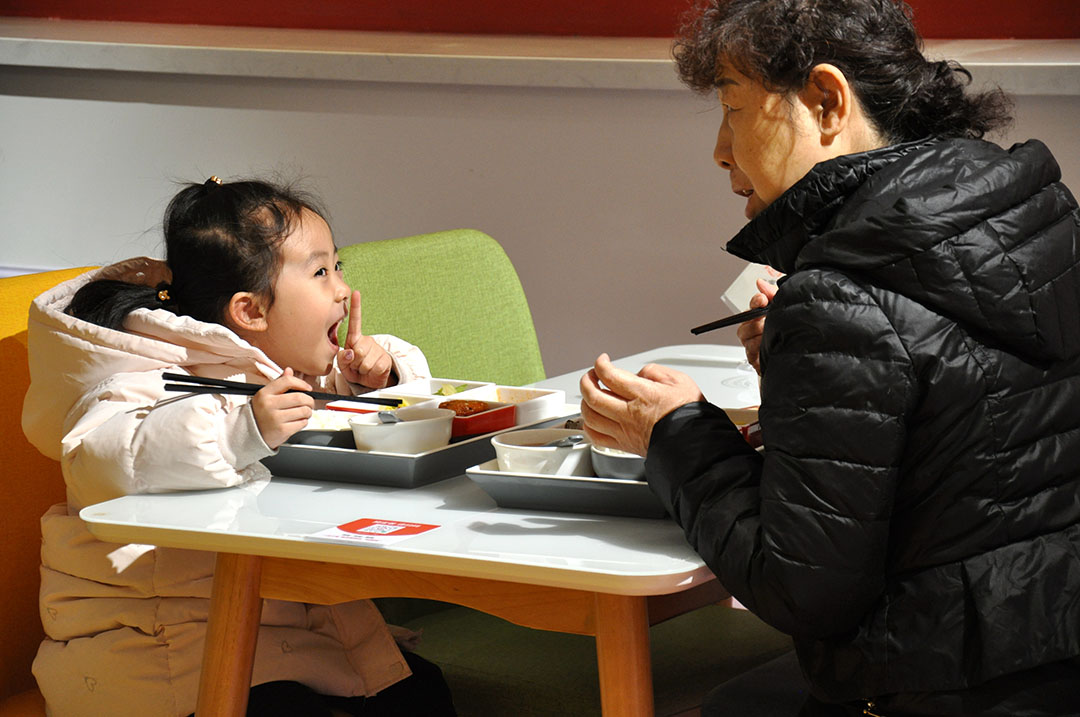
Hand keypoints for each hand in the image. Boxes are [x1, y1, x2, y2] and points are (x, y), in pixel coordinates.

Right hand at [251, 367, 314, 448]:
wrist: (249, 434)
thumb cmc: (261, 414)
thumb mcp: (266, 396)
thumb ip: (279, 383)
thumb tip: (289, 370)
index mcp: (264, 393)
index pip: (287, 381)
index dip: (301, 383)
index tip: (308, 388)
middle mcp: (268, 405)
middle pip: (299, 397)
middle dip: (309, 400)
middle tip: (309, 403)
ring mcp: (275, 418)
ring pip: (304, 411)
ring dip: (308, 412)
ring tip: (303, 413)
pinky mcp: (282, 430)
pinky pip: (302, 423)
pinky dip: (304, 422)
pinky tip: (297, 421)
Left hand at [338, 291, 393, 388]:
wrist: (370, 381)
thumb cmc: (354, 369)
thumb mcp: (343, 365)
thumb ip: (342, 358)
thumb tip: (351, 353)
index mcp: (355, 339)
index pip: (355, 321)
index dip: (356, 307)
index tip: (355, 292)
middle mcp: (367, 341)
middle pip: (357, 351)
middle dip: (354, 363)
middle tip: (356, 365)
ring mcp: (377, 349)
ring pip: (364, 362)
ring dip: (361, 369)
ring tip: (363, 369)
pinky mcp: (385, 359)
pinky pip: (374, 368)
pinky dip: (370, 373)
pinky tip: (372, 371)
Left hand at [579, 353, 704, 456]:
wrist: (696, 445)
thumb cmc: (690, 415)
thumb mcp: (680, 381)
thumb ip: (655, 372)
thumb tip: (639, 373)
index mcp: (642, 394)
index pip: (609, 375)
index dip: (600, 363)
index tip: (603, 360)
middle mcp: (629, 413)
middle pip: (592, 395)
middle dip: (586, 381)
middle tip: (591, 375)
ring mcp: (624, 431)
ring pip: (590, 417)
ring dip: (585, 403)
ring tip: (590, 395)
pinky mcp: (624, 445)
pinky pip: (596, 437)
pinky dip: (588, 426)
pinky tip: (591, 419)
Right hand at [735, 268, 780, 374]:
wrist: (798, 358)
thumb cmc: (789, 333)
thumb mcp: (784, 310)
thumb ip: (773, 294)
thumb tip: (761, 282)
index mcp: (759, 317)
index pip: (753, 305)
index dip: (756, 301)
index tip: (762, 299)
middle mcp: (752, 330)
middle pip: (745, 323)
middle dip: (758, 321)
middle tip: (767, 321)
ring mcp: (752, 345)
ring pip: (748, 338)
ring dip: (760, 336)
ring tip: (771, 336)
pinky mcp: (754, 360)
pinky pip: (751, 353)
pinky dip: (759, 349)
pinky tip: (769, 347)